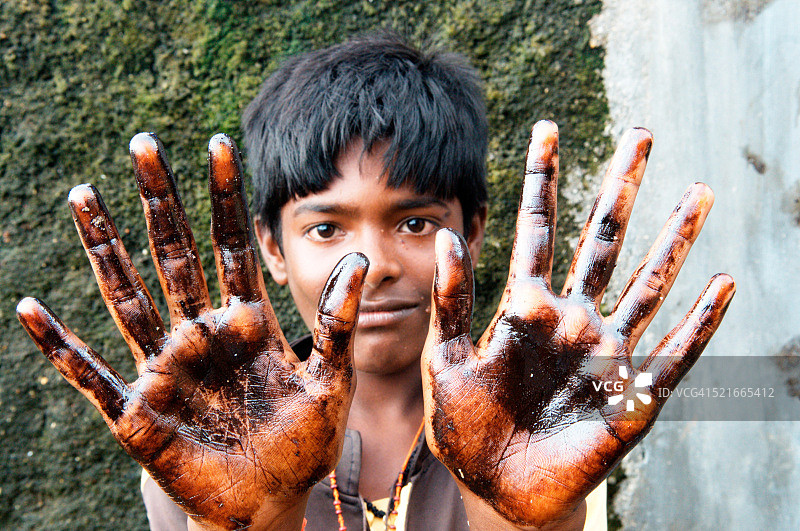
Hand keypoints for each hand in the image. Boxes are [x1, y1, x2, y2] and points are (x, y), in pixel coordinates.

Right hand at [17, 133, 367, 529]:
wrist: (272, 502)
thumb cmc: (304, 443)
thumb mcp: (331, 379)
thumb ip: (339, 323)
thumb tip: (359, 259)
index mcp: (247, 324)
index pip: (231, 247)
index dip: (225, 198)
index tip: (219, 144)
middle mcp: (201, 335)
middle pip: (174, 256)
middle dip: (160, 202)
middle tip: (143, 143)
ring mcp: (166, 370)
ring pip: (129, 299)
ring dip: (106, 251)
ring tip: (84, 196)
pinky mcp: (138, 413)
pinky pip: (94, 375)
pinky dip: (63, 347)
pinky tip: (33, 310)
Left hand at [422, 120, 734, 527]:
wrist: (497, 490)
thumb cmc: (467, 427)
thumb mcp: (447, 360)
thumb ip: (450, 302)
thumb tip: (446, 235)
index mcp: (524, 308)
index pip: (536, 230)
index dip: (541, 179)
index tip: (546, 128)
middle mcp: (571, 319)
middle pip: (601, 240)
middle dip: (620, 188)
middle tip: (640, 134)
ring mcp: (605, 353)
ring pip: (646, 283)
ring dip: (673, 240)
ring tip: (697, 192)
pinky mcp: (632, 395)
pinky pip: (672, 353)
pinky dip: (698, 322)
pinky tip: (720, 284)